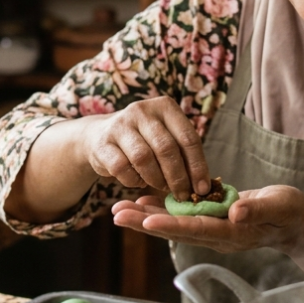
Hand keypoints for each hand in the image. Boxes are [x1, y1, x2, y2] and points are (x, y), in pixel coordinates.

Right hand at [84, 96, 210, 200]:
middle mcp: (142, 111)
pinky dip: (134, 181)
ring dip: (156, 179)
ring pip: (144, 158)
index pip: (188, 137)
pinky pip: (122, 169)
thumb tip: (203, 187)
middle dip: (178, 177)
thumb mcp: (165, 138)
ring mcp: (120, 125)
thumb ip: (183, 154)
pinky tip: (138, 181)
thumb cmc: (144, 140)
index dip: (198, 166)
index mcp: (165, 106)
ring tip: (161, 186)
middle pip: (166, 148)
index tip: (202, 189)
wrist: (99, 135)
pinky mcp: (103, 143)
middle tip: (183, 196)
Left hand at [112, 185, 303, 275]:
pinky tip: (142, 202)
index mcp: (231, 232)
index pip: (195, 229)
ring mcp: (211, 231)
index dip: (169, 225)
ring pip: (172, 225)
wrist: (294, 225)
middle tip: (115, 215)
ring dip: (145, 218)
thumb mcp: (279, 206)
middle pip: (174, 230)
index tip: (144, 222)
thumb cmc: (290, 214)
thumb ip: (258, 207)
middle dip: (144, 223)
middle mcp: (216, 235)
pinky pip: (180, 218)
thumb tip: (235, 209)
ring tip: (117, 210)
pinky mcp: (210, 222)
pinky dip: (160, 210)